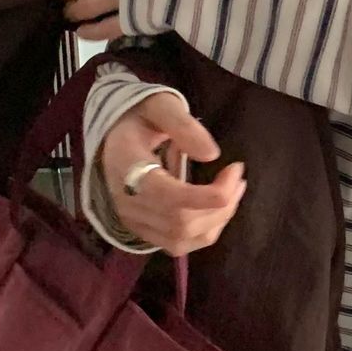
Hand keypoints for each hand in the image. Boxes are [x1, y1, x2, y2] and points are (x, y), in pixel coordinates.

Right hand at [101, 93, 246, 256]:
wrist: (113, 134)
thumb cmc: (139, 117)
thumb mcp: (160, 106)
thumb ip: (183, 126)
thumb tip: (212, 155)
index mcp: (127, 168)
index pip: (171, 198)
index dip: (210, 194)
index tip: (236, 170)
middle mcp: (127, 203)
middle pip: (181, 224)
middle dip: (221, 206)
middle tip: (238, 179)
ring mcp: (133, 221)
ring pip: (182, 239)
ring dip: (217, 220)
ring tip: (233, 192)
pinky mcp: (141, 230)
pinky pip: (177, 244)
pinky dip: (204, 231)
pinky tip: (216, 208)